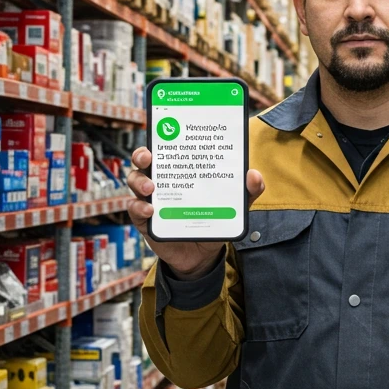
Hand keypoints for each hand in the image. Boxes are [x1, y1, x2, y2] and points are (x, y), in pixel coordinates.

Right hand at [126, 146, 264, 277]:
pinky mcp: (146, 221)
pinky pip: (135, 211)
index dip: (162, 139)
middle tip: (149, 157)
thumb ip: (247, 191)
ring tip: (151, 187)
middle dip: (142, 154)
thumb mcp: (233, 205)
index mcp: (181, 170)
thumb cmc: (214, 220)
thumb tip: (254, 175)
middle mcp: (163, 181)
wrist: (203, 255)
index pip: (168, 149)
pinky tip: (151, 210)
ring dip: (140, 181)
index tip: (164, 132)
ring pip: (135, 182)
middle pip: (144, 161)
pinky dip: (139, 208)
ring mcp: (152, 199)